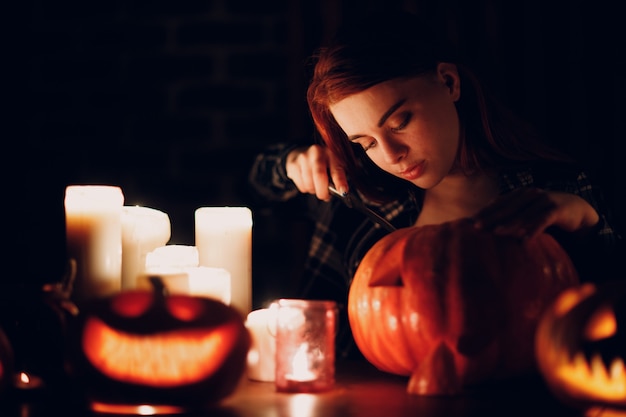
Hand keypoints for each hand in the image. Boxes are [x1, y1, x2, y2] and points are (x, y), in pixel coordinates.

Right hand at [285, 144, 348, 200]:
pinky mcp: (293, 165)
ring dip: (313, 190)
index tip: (343, 191)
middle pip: (319, 176)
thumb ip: (337, 178)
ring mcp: (303, 157)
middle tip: (325, 196)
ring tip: (315, 185)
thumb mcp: (332, 166)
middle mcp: (317, 152)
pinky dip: (305, 188)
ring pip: (309, 184)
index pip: (336, 169)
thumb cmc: (321, 164)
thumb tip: (340, 192)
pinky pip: (301, 185)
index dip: (340, 181)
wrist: (300, 154)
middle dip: (323, 191)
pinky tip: (306, 181)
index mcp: (331, 153)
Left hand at [473, 188, 599, 239]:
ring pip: (523, 214)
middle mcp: (529, 195)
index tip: (470, 221)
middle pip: (507, 208)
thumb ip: (511, 217)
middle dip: (491, 217)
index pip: (498, 203)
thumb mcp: (527, 213)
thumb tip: (489, 230)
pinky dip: (533, 229)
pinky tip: (525, 240)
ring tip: (496, 232)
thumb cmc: (545, 212)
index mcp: (519, 195)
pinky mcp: (556, 210)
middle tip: (477, 227)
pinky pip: (543, 220)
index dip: (485, 211)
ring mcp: (543, 200)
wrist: (576, 209)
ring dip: (509, 223)